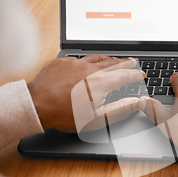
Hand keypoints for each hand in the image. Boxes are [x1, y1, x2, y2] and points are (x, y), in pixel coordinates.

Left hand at [28, 54, 144, 131]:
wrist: (36, 105)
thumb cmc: (64, 115)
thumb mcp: (96, 118)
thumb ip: (119, 109)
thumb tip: (136, 103)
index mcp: (101, 82)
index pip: (124, 75)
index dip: (135, 75)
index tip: (141, 74)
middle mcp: (90, 69)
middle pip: (113, 63)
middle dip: (124, 63)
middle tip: (132, 62)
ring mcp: (75, 63)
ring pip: (97, 58)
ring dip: (108, 59)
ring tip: (113, 60)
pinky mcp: (62, 61)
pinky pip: (79, 58)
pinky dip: (87, 61)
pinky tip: (86, 64)